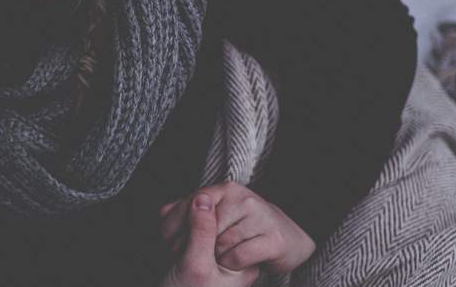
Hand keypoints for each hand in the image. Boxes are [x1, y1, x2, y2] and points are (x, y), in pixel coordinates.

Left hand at [160, 182, 314, 273]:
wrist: (293, 240)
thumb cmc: (248, 230)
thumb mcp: (218, 217)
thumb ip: (190, 213)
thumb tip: (162, 211)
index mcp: (226, 189)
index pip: (191, 203)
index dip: (173, 225)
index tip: (166, 243)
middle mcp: (244, 198)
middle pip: (203, 225)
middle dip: (189, 246)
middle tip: (187, 256)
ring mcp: (260, 216)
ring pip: (219, 243)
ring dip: (211, 257)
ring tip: (213, 260)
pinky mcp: (273, 240)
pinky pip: (237, 256)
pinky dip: (230, 265)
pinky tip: (229, 264)